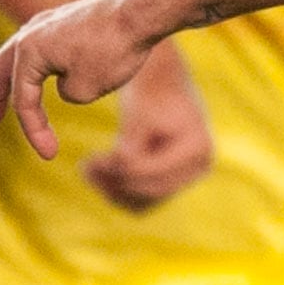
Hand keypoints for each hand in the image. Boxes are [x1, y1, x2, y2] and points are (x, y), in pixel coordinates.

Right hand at [0, 0, 161, 158]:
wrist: (142, 11)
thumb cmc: (115, 49)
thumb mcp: (87, 89)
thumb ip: (68, 94)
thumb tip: (67, 85)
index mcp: (28, 50)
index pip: (24, 101)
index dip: (34, 131)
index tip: (49, 154)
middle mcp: (32, 31)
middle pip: (2, 68)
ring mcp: (50, 21)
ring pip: (23, 54)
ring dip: (16, 77)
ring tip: (15, 96)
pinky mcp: (69, 18)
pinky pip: (44, 45)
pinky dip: (39, 64)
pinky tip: (46, 73)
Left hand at [88, 52, 212, 210]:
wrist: (160, 83)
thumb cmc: (149, 92)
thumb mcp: (138, 115)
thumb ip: (132, 142)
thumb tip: (121, 164)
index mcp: (198, 147)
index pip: (154, 172)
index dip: (121, 169)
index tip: (92, 159)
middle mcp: (198, 167)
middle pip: (151, 190)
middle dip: (115, 180)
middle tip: (85, 165)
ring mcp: (186, 177)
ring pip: (144, 202)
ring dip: (112, 190)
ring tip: (86, 169)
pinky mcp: (170, 182)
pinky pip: (140, 200)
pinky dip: (116, 190)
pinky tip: (94, 173)